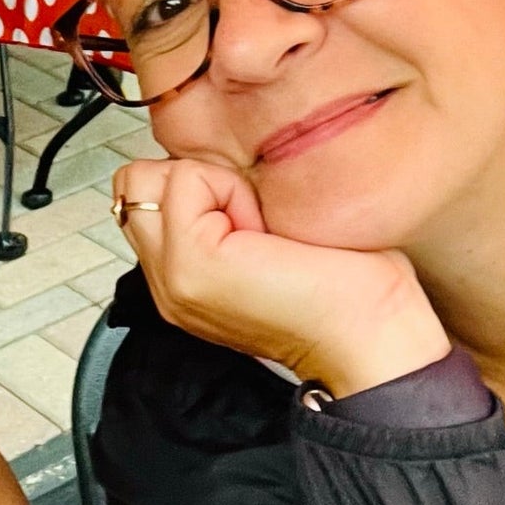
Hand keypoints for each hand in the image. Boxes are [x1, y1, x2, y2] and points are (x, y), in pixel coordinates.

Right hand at [112, 158, 449, 394]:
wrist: (370, 336)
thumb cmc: (344, 291)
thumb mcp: (264, 240)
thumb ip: (221, 213)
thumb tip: (212, 168)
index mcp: (183, 276)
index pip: (143, 193)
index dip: (195, 183)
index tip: (249, 218)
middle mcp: (167, 281)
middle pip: (135, 182)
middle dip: (193, 177)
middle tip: (248, 217)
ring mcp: (172, 276)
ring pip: (150, 177)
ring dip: (211, 183)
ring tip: (256, 226)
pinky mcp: (190, 262)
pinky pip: (185, 180)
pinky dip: (230, 190)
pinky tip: (262, 231)